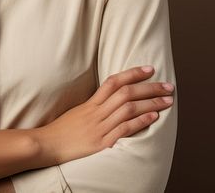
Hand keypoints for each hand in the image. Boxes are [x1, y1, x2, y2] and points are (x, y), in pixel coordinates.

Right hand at [34, 66, 173, 163]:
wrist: (46, 145)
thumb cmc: (61, 131)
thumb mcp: (77, 113)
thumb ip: (94, 107)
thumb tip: (111, 101)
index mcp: (90, 103)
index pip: (114, 82)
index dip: (133, 73)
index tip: (150, 69)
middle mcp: (96, 112)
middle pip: (126, 93)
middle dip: (150, 88)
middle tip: (168, 86)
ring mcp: (99, 127)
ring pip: (128, 109)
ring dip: (150, 103)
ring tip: (168, 101)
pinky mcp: (101, 143)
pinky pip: (123, 129)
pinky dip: (140, 121)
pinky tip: (153, 117)